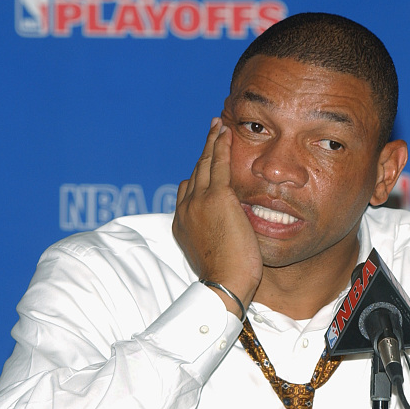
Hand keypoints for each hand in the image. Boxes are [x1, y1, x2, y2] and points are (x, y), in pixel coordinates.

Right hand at [173, 118, 262, 313]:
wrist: (224, 283)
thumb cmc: (226, 278)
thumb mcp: (214, 253)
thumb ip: (215, 235)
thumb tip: (227, 230)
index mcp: (182, 224)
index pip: (187, 192)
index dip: (197, 175)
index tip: (204, 164)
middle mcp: (185, 209)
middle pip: (194, 173)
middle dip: (203, 153)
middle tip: (211, 133)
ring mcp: (198, 201)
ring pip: (204, 164)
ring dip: (211, 143)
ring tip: (218, 126)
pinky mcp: (217, 197)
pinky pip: (218, 164)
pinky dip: (220, 146)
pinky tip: (225, 132)